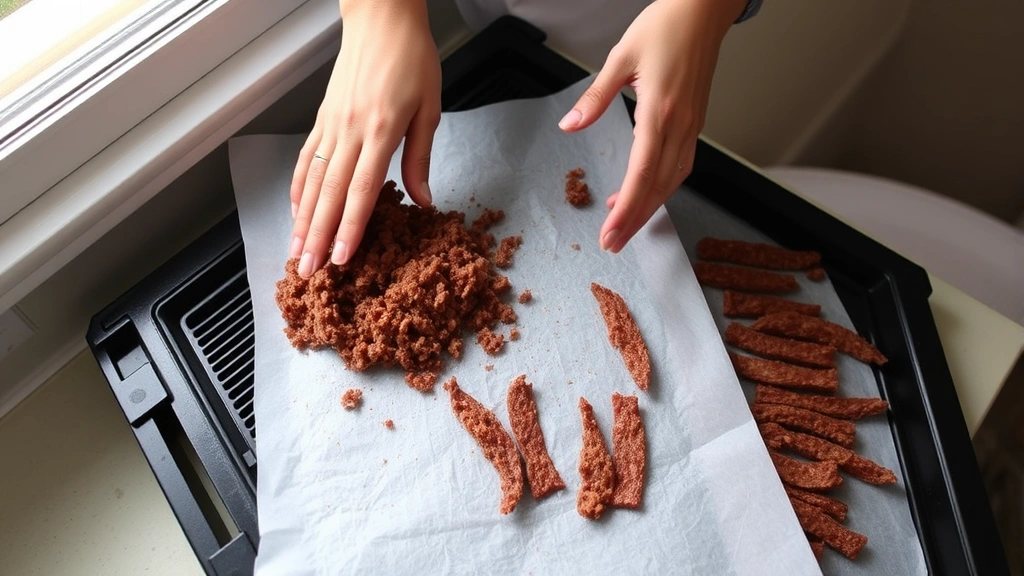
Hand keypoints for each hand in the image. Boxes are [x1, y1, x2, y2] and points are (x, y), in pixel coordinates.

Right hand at [289, 0, 440, 276]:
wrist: (382, 20)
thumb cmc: (412, 60)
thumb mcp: (430, 108)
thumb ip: (420, 158)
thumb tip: (423, 201)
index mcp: (380, 131)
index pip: (361, 191)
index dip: (349, 228)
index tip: (341, 259)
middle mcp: (349, 131)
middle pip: (329, 194)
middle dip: (317, 237)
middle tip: (307, 271)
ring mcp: (331, 125)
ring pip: (313, 181)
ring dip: (302, 221)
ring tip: (295, 252)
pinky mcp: (323, 119)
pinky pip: (306, 159)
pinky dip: (299, 188)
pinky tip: (296, 211)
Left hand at [558, 0, 746, 252]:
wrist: (703, 10)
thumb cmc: (665, 26)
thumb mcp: (620, 57)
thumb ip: (595, 97)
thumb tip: (570, 124)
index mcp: (660, 111)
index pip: (641, 173)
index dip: (626, 208)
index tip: (609, 231)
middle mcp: (680, 125)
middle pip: (658, 186)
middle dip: (635, 220)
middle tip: (613, 244)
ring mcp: (692, 126)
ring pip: (672, 180)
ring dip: (649, 208)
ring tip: (624, 227)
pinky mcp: (694, 123)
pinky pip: (680, 165)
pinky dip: (661, 186)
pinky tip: (644, 193)